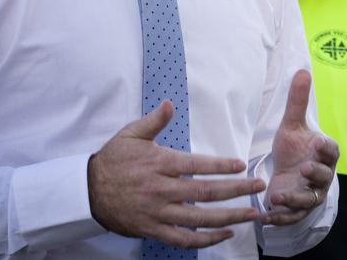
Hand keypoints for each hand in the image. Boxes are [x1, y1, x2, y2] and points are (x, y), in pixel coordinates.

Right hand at [88, 101, 265, 249]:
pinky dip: (206, 241)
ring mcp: (159, 213)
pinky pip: (184, 240)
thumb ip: (154, 120)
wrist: (88, 191)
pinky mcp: (154, 230)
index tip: (241, 165)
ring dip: (229, 217)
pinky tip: (224, 235)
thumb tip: (170, 104)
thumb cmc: (113, 160)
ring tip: (251, 214)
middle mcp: (163, 190)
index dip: (222, 165)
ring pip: (200, 219)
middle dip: (236, 190)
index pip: (198, 165)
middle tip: (258, 186)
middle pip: (206, 192)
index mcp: (161, 163)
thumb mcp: (131, 134)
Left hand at [262, 69, 338, 226]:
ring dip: (295, 199)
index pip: (331, 151)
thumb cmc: (293, 148)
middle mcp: (322, 175)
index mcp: (324, 153)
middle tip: (305, 168)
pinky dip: (281, 217)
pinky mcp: (297, 210)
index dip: (326, 149)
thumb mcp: (291, 124)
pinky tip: (267, 215)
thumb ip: (297, 101)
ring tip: (278, 196)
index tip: (318, 143)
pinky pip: (293, 216)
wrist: (286, 173)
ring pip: (308, 199)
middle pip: (324, 177)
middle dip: (315, 174)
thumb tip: (303, 70)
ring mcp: (311, 194)